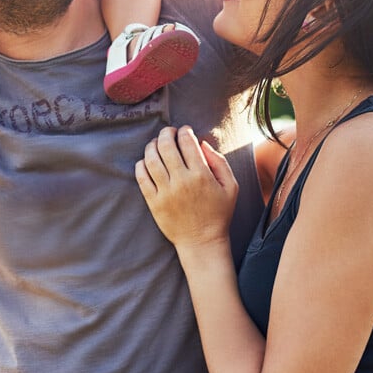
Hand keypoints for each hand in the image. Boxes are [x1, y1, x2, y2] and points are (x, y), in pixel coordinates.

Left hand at [135, 126, 238, 249]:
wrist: (202, 242)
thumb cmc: (218, 213)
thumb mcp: (231, 186)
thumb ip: (220, 161)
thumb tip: (202, 142)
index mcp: (201, 175)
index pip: (187, 142)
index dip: (184, 131)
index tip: (185, 130)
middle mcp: (181, 181)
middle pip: (166, 146)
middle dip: (166, 133)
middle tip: (169, 132)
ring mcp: (165, 192)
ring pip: (151, 159)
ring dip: (152, 145)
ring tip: (157, 144)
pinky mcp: (154, 202)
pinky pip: (141, 177)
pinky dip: (141, 164)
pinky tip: (147, 161)